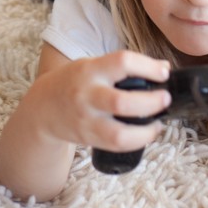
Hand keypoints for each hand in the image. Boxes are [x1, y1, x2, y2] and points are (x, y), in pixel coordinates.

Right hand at [28, 50, 172, 152]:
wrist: (43, 107)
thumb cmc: (73, 82)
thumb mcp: (91, 65)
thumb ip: (121, 67)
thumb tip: (163, 68)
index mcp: (90, 70)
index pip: (122, 62)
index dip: (148, 67)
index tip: (164, 72)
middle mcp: (87, 95)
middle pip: (123, 102)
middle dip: (151, 102)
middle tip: (165, 98)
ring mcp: (87, 120)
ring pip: (120, 133)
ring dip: (147, 130)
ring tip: (158, 122)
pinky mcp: (89, 138)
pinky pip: (117, 145)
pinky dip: (138, 141)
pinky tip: (147, 133)